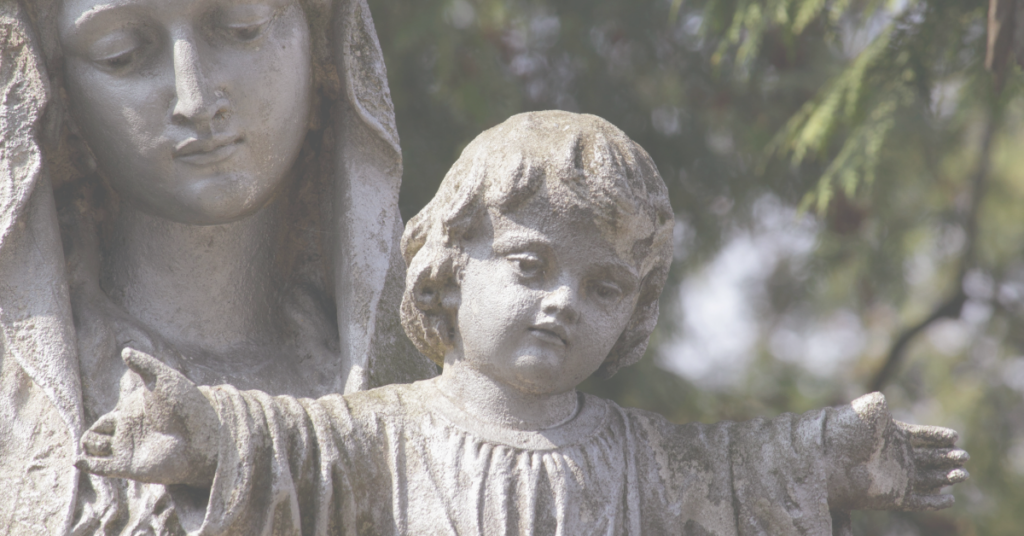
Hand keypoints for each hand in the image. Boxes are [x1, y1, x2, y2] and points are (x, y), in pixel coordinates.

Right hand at [76, 348, 219, 487]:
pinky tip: (79, 461)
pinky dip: (88, 465)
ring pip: (95, 449)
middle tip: (110, 430)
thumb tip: (126, 350)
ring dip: (90, 445)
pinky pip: (103, 468)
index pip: (106, 420)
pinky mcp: (130, 466)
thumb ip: (144, 364)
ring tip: (98, 444)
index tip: (118, 417)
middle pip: (97, 435)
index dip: (104, 420)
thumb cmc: (185, 405)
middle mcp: (130, 433)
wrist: (200, 435)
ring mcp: (129, 449)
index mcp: (134, 414)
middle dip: (92, 434)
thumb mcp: (163, 379)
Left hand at [826, 392, 968, 510]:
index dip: (938, 437)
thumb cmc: (843, 435)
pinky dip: (934, 501)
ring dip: (946, 477)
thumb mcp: (860, 414)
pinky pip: (919, 501)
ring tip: (961, 474)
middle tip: (963, 457)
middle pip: (931, 458)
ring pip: (929, 479)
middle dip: (948, 457)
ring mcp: (897, 477)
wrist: (827, 462)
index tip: (954, 437)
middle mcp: (897, 457)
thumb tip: (881, 398)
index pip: (922, 436)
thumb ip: (875, 405)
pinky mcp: (893, 497)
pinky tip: (949, 498)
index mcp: (893, 436)